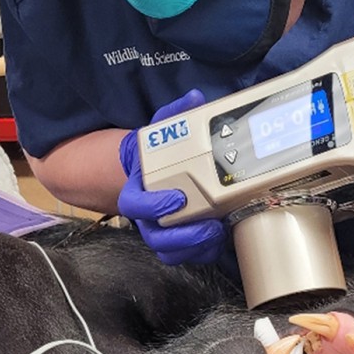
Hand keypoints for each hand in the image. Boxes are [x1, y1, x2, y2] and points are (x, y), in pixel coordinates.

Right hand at [117, 89, 227, 264]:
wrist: (150, 169)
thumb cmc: (156, 152)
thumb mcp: (162, 129)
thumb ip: (174, 114)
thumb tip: (193, 98)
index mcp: (136, 189)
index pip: (134, 204)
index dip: (153, 206)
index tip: (177, 199)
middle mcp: (145, 215)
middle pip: (155, 236)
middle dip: (183, 237)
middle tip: (209, 226)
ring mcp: (160, 230)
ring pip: (170, 251)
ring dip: (195, 248)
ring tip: (218, 235)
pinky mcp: (176, 240)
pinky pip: (184, 255)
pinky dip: (202, 252)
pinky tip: (219, 240)